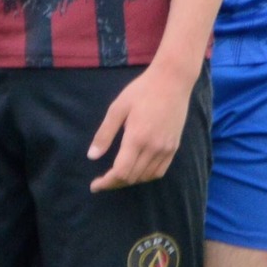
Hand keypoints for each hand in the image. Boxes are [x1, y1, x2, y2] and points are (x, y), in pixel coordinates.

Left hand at [88, 63, 194, 190]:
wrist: (172, 81)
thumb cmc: (141, 90)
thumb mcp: (117, 108)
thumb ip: (104, 134)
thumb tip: (92, 157)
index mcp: (137, 138)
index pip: (121, 172)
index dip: (106, 182)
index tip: (94, 185)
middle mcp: (153, 148)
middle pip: (132, 177)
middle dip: (114, 183)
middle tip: (101, 181)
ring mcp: (166, 149)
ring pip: (146, 177)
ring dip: (129, 181)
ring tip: (116, 177)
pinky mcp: (174, 147)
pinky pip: (159, 171)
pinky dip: (146, 176)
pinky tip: (136, 171)